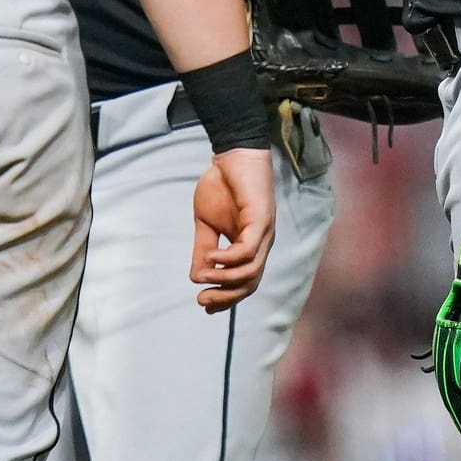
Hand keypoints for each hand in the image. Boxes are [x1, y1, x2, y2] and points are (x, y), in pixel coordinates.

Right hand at [192, 147, 275, 311]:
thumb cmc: (221, 187)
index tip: (203, 304)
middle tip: (202, 300)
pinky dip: (229, 258)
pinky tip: (211, 256)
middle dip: (226, 297)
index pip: (243, 282)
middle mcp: (261, 244)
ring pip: (250, 270)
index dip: (226, 297)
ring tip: (202, 277)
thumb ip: (203, 250)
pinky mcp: (261, 219)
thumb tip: (196, 277)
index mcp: (250, 247)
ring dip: (225, 278)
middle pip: (250, 283)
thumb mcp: (205, 224)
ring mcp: (264, 233)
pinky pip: (247, 249)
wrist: (232, 155)